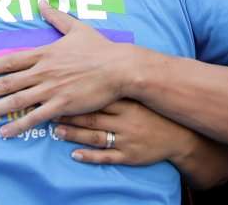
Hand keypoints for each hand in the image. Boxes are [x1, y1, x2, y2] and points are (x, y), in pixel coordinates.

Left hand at [0, 1, 129, 137]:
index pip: (8, 60)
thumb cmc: (100, 48)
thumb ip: (56, 17)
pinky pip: (36, 117)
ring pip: (15, 100)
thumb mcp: (76, 27)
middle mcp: (42, 71)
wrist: (120, 67)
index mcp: (44, 53)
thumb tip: (43, 1)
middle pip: (5, 82)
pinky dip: (18, 126)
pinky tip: (4, 133)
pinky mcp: (62, 105)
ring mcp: (51, 89)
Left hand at [54, 99, 197, 165]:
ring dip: (74, 134)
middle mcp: (125, 120)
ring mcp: (126, 139)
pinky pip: (106, 156)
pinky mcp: (128, 156)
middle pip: (92, 116)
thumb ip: (118, 86)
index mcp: (126, 102)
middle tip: (49, 111)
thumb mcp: (138, 95)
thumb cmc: (152, 113)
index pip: (97, 97)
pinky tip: (74, 154)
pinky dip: (89, 156)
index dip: (76, 96)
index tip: (57, 91)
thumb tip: (96, 70)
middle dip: (70, 115)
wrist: (178, 136)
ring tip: (56, 131)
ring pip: (95, 136)